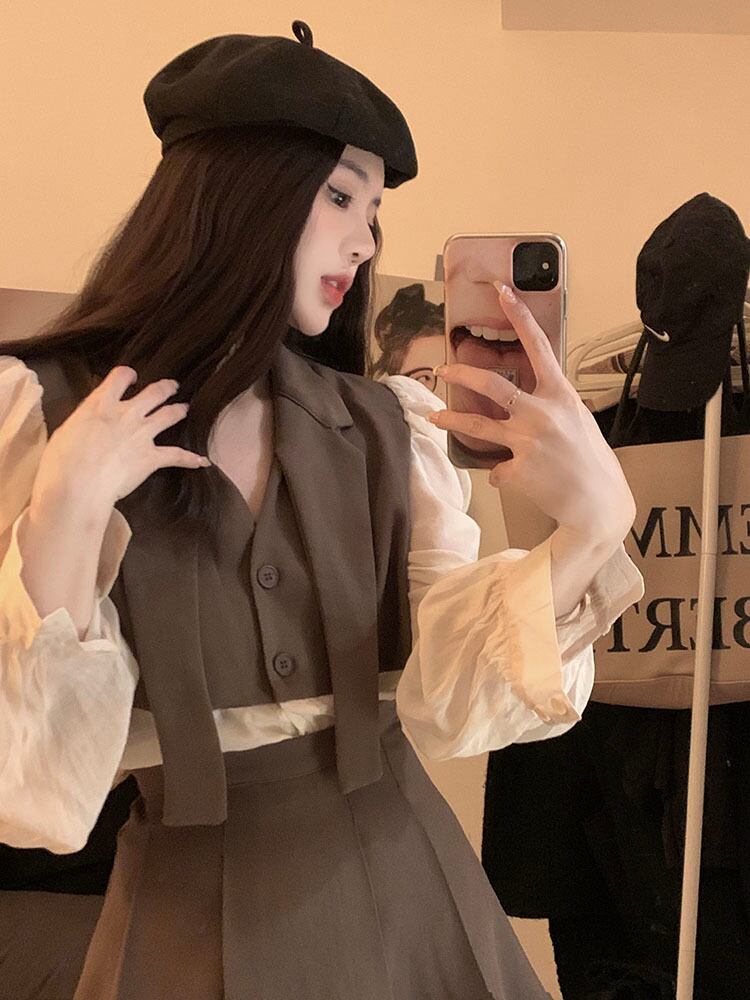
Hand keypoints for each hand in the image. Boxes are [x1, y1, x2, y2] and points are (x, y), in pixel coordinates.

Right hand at [32, 366, 210, 511]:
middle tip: (171, 386)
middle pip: (153, 392)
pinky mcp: (152, 457)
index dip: (128, 374)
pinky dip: (191, 459)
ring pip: (168, 415)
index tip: (131, 376)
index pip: (119, 377)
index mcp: (101, 404)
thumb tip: (87, 425)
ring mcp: (142, 434)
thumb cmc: (62, 461)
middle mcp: (126, 414)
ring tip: (185, 408)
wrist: (78, 484)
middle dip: (165, 387)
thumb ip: (84, 423)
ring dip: (179, 410)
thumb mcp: (66, 431)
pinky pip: (177, 455)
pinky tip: (202, 461)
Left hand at [430, 284, 635, 542]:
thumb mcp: (576, 421)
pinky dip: (505, 475)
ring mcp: (528, 441)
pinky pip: (498, 469)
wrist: (599, 504)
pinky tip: (522, 481)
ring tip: (434, 415)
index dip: (519, 317)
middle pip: (492, 385)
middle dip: (463, 373)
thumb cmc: (591, 461)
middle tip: (444, 367)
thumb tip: (524, 405)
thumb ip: (550, 407)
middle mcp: (542, 413)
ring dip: (452, 419)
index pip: (537, 347)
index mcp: (560, 395)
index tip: (502, 291)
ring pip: (479, 426)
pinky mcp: (518, 469)